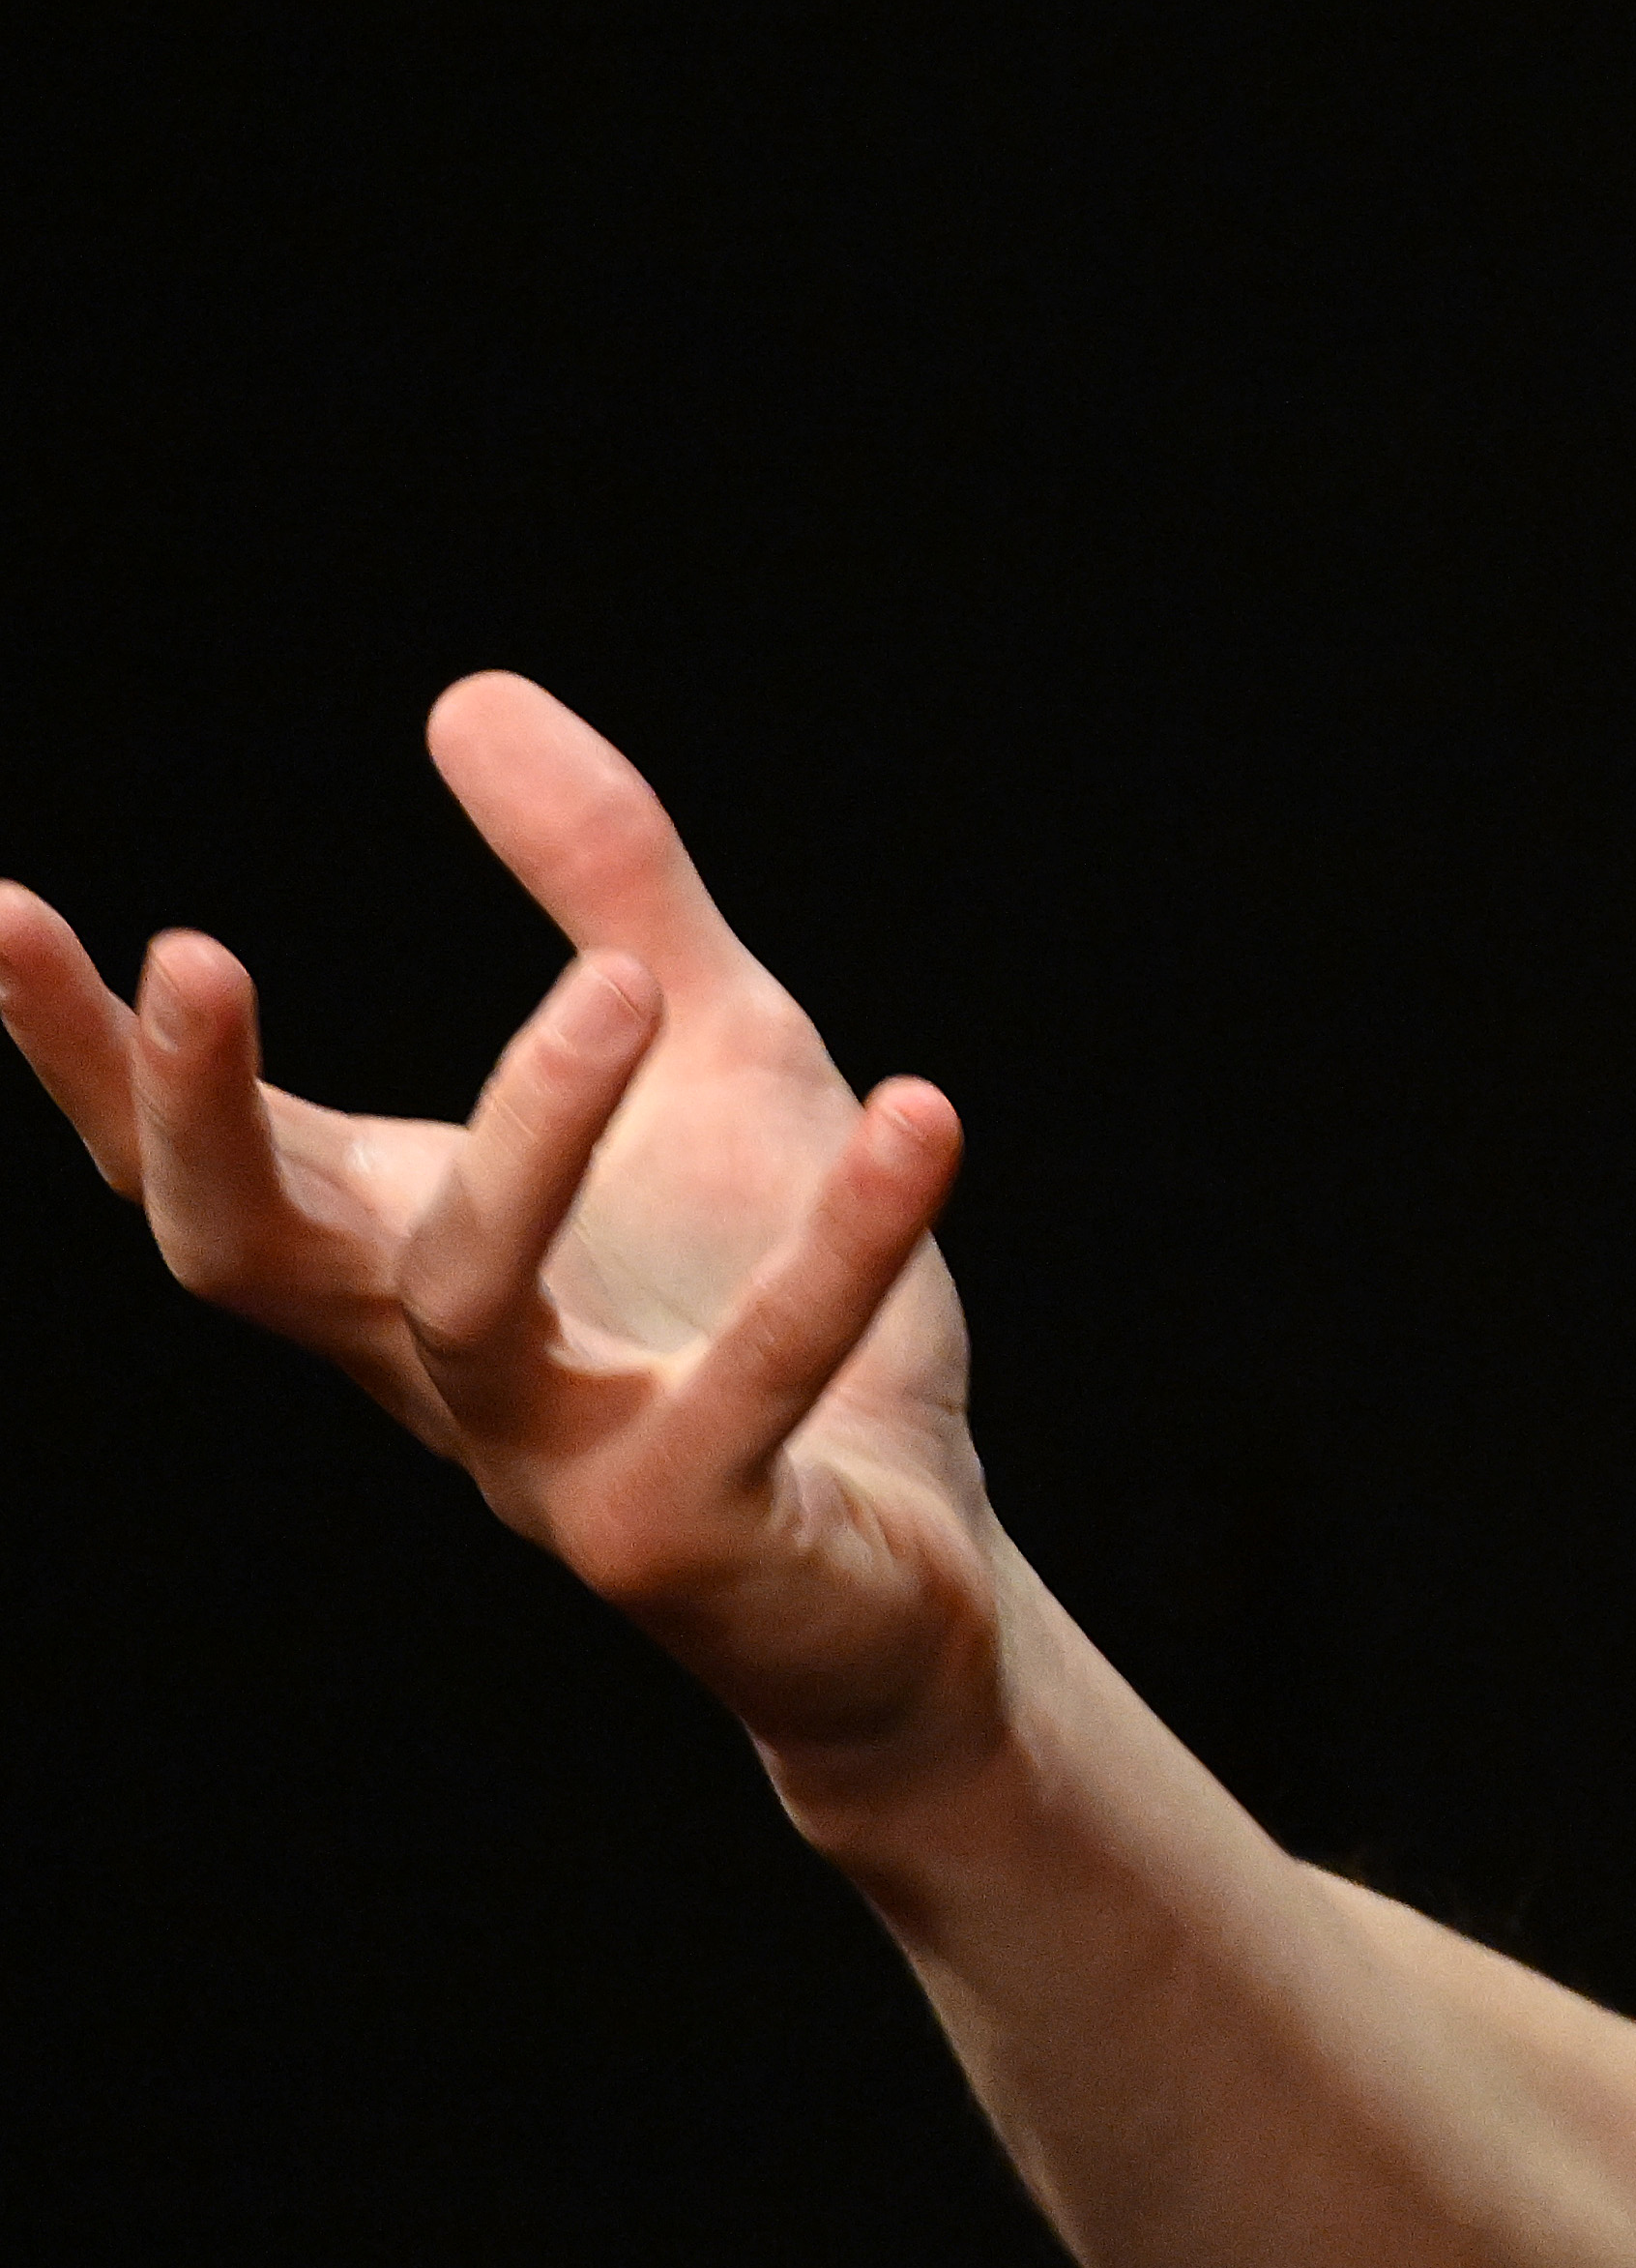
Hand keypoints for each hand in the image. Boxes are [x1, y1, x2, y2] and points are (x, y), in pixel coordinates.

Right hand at [0, 674, 1001, 1786]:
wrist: (899, 1575)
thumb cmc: (751, 1302)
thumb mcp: (703, 1048)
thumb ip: (601, 885)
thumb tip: (464, 692)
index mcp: (398, 1258)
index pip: (196, 1156)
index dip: (85, 1055)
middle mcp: (434, 1369)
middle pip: (244, 1250)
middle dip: (194, 1111)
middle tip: (192, 949)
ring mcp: (550, 1465)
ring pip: (472, 1304)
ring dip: (533, 1132)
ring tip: (621, 980)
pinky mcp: (694, 1535)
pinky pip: (747, 1389)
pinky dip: (837, 1252)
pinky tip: (919, 1115)